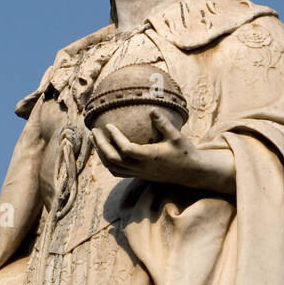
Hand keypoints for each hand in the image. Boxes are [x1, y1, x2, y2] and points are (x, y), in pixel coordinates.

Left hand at [91, 110, 234, 193]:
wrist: (189, 172)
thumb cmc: (184, 152)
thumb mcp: (177, 136)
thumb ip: (164, 124)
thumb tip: (152, 109)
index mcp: (149, 157)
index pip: (125, 149)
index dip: (115, 138)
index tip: (108, 125)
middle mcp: (141, 167)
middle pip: (113, 159)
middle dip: (101, 145)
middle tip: (94, 131)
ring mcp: (138, 173)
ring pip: (112, 167)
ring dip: (101, 154)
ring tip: (95, 139)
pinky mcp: (138, 175)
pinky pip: (117, 172)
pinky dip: (108, 163)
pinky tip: (105, 151)